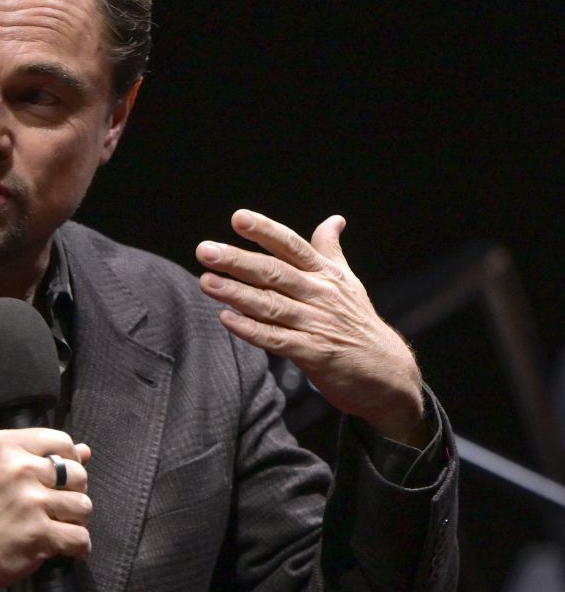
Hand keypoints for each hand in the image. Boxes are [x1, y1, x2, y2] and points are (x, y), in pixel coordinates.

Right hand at [0, 428, 91, 591]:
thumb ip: (38, 456)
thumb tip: (86, 450)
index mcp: (5, 446)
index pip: (62, 440)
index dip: (68, 460)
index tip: (57, 477)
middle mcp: (17, 469)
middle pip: (78, 474)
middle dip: (73, 492)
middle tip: (54, 506)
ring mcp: (29, 502)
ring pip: (83, 505)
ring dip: (75, 521)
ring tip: (56, 526)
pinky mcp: (38, 533)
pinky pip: (80, 537)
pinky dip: (77, 546)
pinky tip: (62, 547)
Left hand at [196, 210, 427, 443]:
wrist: (387, 374)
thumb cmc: (358, 322)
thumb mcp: (348, 283)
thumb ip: (331, 251)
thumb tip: (334, 219)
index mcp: (326, 275)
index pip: (292, 246)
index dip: (266, 231)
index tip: (238, 218)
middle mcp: (321, 295)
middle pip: (275, 273)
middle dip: (238, 260)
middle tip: (205, 250)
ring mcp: (317, 324)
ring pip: (271, 305)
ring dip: (237, 294)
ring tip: (206, 281)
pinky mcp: (314, 354)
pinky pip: (276, 340)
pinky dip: (251, 330)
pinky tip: (226, 319)